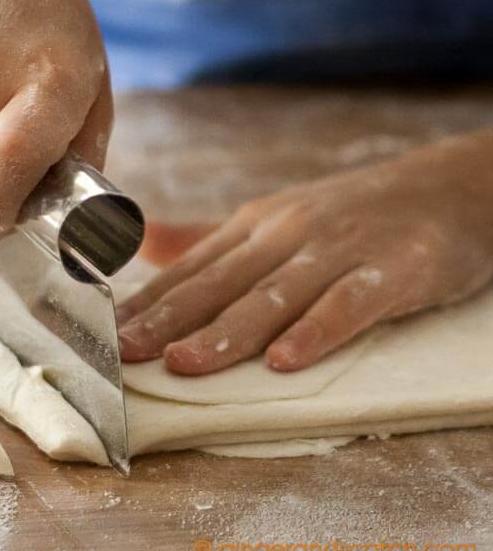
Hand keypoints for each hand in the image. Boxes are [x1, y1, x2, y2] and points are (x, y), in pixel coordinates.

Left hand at [117, 130, 492, 373]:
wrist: (446, 187)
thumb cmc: (348, 213)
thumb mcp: (273, 219)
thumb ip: (209, 238)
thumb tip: (143, 242)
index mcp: (254, 225)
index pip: (191, 269)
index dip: (149, 303)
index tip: (105, 334)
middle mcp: (287, 233)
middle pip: (221, 282)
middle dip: (169, 319)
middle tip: (126, 353)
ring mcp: (338, 248)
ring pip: (275, 294)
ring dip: (228, 331)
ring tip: (185, 364)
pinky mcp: (394, 267)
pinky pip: (350, 303)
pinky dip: (317, 330)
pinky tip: (285, 362)